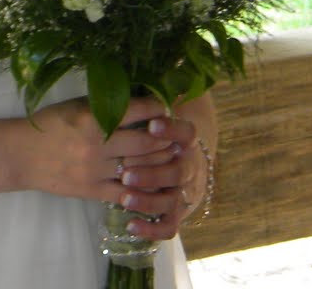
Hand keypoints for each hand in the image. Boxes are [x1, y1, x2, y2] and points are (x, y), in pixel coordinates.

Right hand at [16, 97, 182, 208]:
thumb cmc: (49, 124)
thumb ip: (104, 105)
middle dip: (167, 138)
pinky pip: (125, 194)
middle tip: (179, 134)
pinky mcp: (92, 190)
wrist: (20, 154)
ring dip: (160, 162)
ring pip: (140, 168)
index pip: (137, 110)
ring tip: (171, 156)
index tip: (168, 106)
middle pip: (146, 142)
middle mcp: (98, 144)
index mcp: (93, 117)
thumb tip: (137, 100)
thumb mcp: (76, 106)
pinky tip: (156, 186)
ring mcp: (96, 170)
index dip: (158, 108)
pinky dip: (144, 190)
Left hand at [111, 112, 203, 241]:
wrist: (177, 158)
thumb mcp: (150, 115)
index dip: (171, 129)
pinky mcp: (174, 212)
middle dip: (152, 172)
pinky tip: (130, 225)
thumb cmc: (151, 131)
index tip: (152, 125)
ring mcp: (182, 191)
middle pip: (177, 170)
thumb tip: (135, 82)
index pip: (187, 133)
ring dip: (148, 200)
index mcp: (185, 140)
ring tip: (124, 197)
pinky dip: (151, 229)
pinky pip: (168, 226)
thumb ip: (145, 106)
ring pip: (172, 199)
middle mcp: (188, 165)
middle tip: (126, 171)